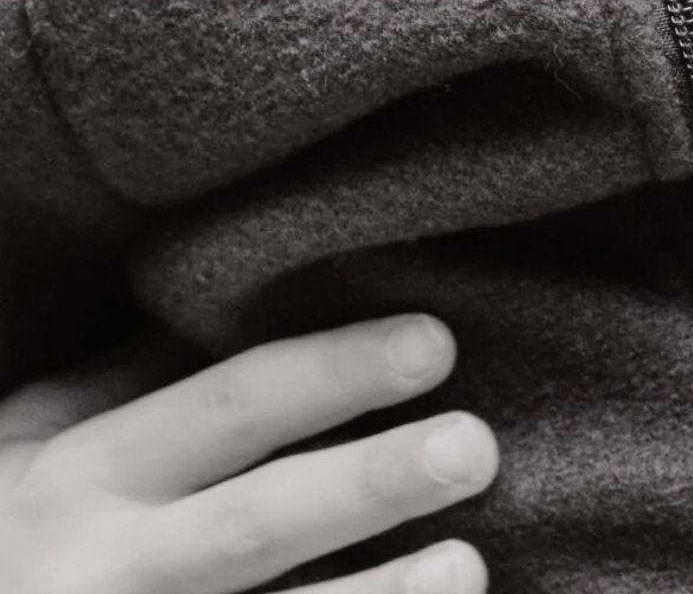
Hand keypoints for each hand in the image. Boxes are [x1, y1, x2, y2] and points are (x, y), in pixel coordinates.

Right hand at [0, 314, 497, 592]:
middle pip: (259, 526)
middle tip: (476, 446)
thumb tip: (276, 297)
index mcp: (85, 477)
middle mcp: (108, 573)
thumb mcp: (39, 435)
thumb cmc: (12, 517)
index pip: (231, 409)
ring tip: (469, 563)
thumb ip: (143, 377)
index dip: (333, 375)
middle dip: (368, 485)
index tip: (436, 343)